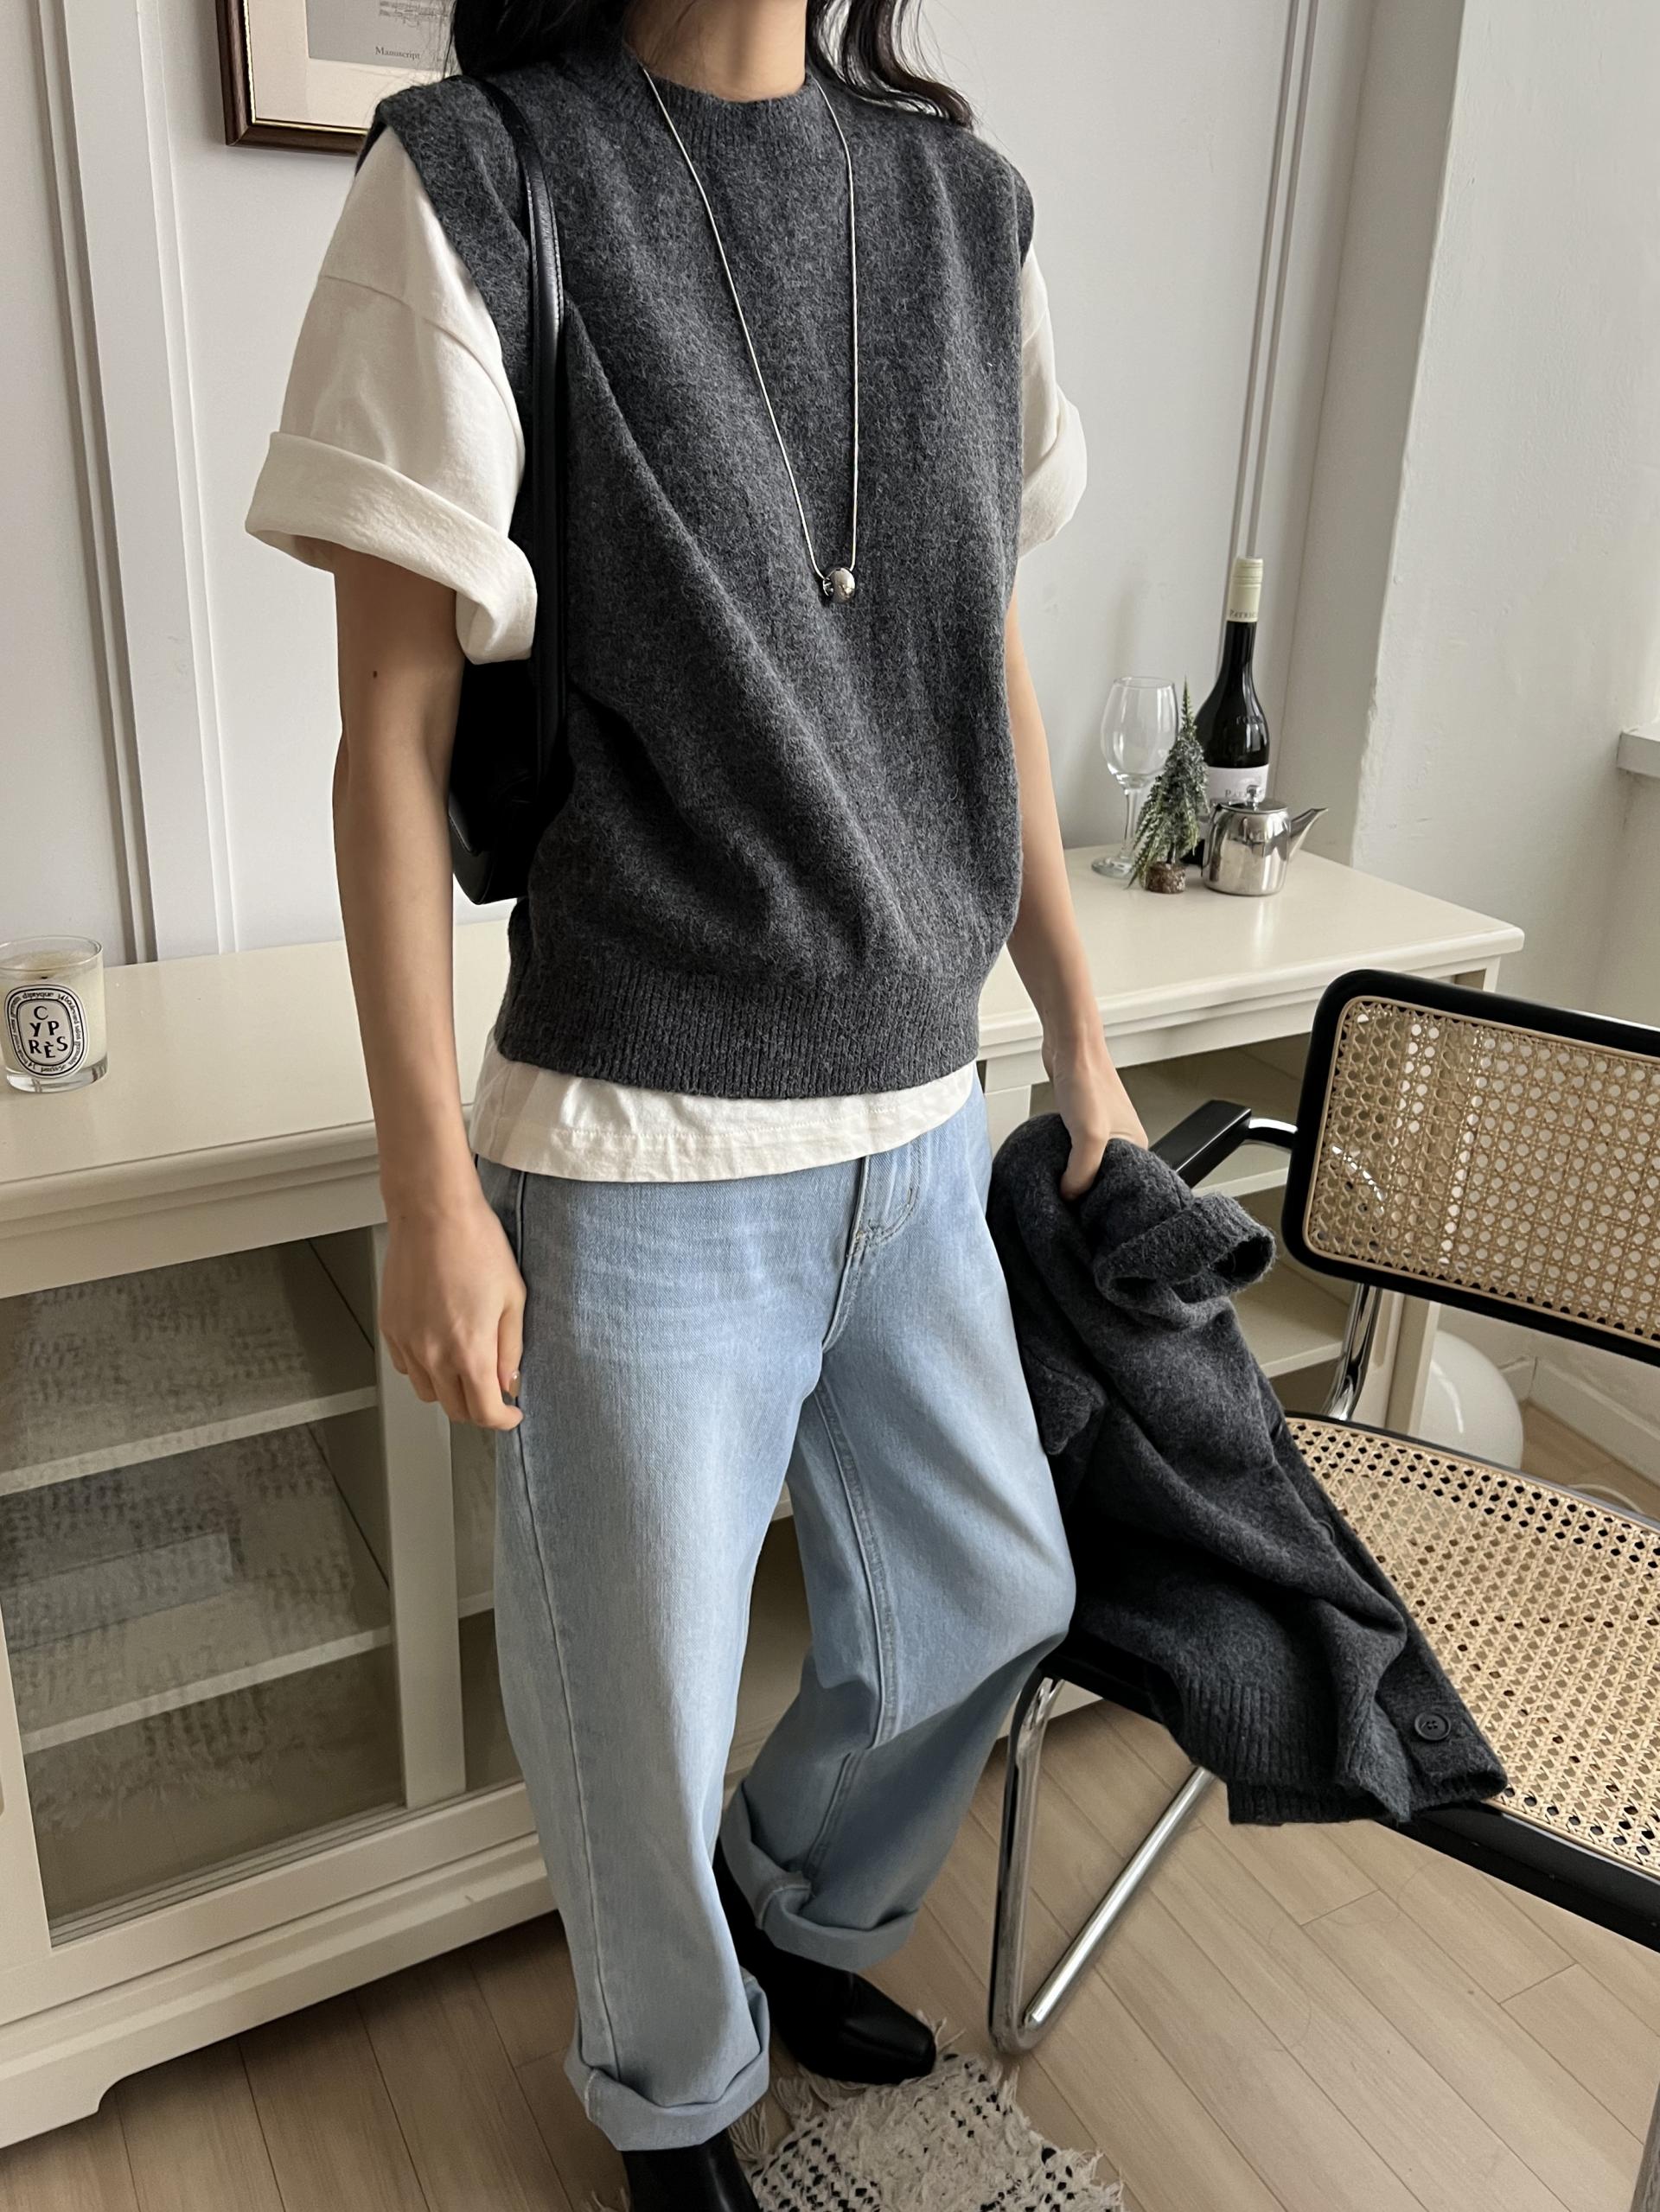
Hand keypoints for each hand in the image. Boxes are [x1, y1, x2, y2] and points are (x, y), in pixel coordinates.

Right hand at [379, 1186, 525, 1429]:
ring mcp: (407, 1343)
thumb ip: (511, 1348)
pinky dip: (425, 1368)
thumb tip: (508, 1382)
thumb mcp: (513, 1298)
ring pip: (427, 1392)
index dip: (503, 1419)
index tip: (512, 1413)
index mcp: (469, 1352)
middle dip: (478, 1407)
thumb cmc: (476, 1245)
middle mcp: (433, 1355)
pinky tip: (440, 1345)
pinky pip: (406, 1367)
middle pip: (454, 1409)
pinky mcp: (391, 1328)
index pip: (484, 1413)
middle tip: (494, 1389)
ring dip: (449, 1390)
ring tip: (466, 1364)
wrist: (433, 1213)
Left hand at [1044, 1027, 1147, 1199]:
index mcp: (1136, 1146)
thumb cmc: (1088, 1080)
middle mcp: (1121, 1139)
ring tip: (1060, 1186)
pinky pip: (1073, 1150)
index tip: (1086, 1214)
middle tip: (1068, 1202)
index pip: (1125, 1187)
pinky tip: (1053, 1162)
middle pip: (1104, 1178)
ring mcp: (1101, 1130)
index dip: (1104, 1201)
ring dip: (1072, 1174)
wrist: (1070, 1044)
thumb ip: (1082, 1172)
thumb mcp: (1089, 1136)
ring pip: (1086, 1164)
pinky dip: (1063, 1158)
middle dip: (1086, 1190)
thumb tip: (1069, 1196)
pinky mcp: (1081, 1122)